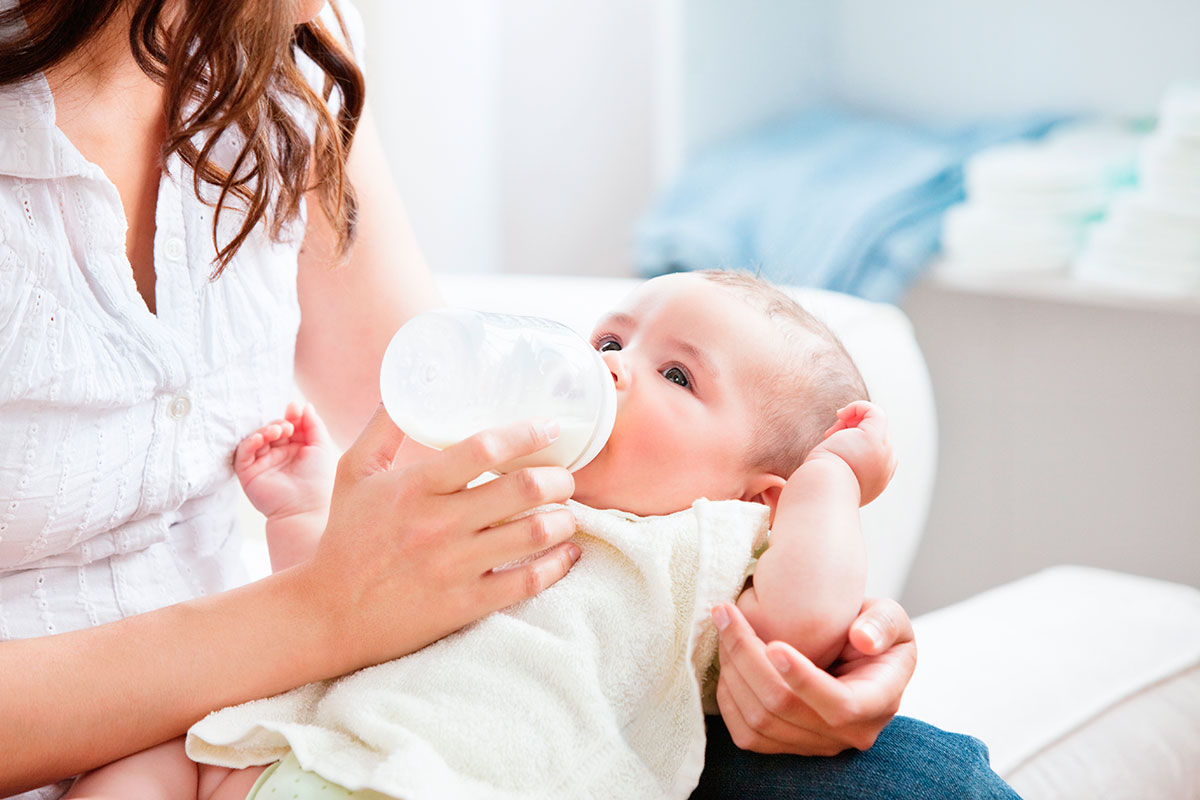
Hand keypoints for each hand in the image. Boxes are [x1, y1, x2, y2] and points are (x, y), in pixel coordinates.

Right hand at [235, 402, 335, 518]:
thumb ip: (313, 424)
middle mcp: (277, 456)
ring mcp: (262, 464)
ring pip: (256, 439)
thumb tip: (303, 405)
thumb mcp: (320, 446)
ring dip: (266, 430)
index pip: (288, 426)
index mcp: (295, 450)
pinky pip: (243, 453)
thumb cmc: (317, 479)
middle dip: (278, 424)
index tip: (294, 409)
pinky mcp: (248, 474)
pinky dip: (250, 442)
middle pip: (271, 430)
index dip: (290, 417)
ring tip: (278, 431)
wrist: (305, 507)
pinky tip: (261, 438)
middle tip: (287, 427)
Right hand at [297, 405, 581, 671]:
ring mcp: (453, 567)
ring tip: (567, 513)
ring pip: (533, 534)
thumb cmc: (346, 538)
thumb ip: (383, 427)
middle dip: (558, 479)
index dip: (527, 435)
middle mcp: (437, 524)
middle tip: (564, 477)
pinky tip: (566, 552)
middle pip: (522, 490)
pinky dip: (556, 564)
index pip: (484, 449)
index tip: (550, 429)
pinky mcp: (464, 605)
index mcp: (414, 486)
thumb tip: (406, 384)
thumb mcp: (353, 472)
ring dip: (564, 519)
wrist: (329, 614)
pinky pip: (527, 582)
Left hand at [711, 598, 916, 755]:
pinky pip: (746, 734)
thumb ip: (883, 623)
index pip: (840, 705)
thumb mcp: (892, 618)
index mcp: (878, 702)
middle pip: (785, 707)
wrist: (856, 655)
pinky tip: (726, 658)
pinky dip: (728, 695)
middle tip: (726, 613)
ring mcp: (815, 744)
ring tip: (724, 626)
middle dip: (747, 656)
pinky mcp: (787, 745)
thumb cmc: (873, 631)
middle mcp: (847, 733)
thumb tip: (863, 640)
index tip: (774, 644)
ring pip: (759, 721)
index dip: (803, 679)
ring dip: (732, 670)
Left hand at [809, 401, 896, 505]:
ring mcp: (883, 452)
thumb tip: (837, 460)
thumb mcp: (834, 481)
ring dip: (850, 423)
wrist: (822, 490)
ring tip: (832, 434)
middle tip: (830, 438)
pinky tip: (840, 415)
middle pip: (873, 436)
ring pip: (873, 424)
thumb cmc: (818, 488)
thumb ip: (843, 471)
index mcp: (878, 480)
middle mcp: (886, 467)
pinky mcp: (875, 437)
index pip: (876, 452)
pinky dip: (857, 407)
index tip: (834, 450)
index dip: (856, 443)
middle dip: (851, 431)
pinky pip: (874, 411)